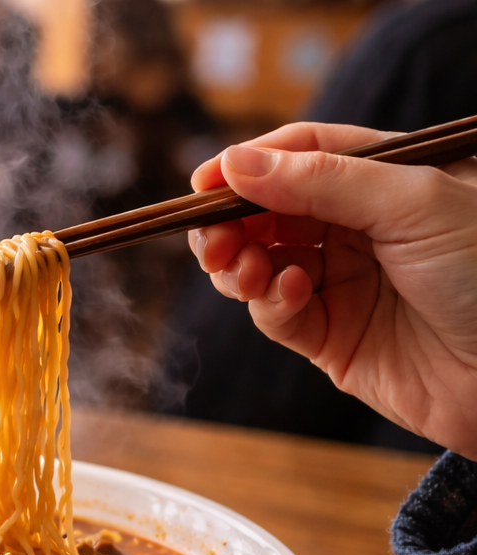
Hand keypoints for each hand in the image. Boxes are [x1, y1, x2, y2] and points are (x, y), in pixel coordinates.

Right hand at [188, 123, 476, 458]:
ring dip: (241, 264)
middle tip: (212, 239)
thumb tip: (237, 164)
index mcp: (389, 180)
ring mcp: (344, 283)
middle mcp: (362, 228)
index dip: (250, 164)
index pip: (303, 154)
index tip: (205, 183)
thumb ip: (322, 179)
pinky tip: (288, 294)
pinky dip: (270, 303)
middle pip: (270, 210)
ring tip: (245, 270)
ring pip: (262, 263)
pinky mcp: (332, 338)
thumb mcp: (412, 203)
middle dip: (232, 222)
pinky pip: (278, 315)